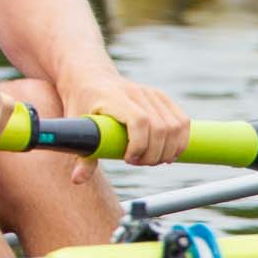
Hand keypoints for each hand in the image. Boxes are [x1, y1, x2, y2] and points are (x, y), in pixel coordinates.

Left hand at [57, 71, 189, 183]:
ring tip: (152, 160)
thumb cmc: (80, 103)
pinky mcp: (161, 97)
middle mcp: (135, 92)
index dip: (140, 145)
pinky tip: (169, 153)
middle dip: (154, 153)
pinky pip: (182, 120)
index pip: (140, 121)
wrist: (88, 77)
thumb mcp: (75, 126)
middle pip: (161, 127)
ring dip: (169, 150)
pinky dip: (181, 140)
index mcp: (113, 98)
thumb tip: (77, 180)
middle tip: (139, 163)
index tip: (128, 159)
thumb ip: (81, 153)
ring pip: (175, 126)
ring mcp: (150, 93)